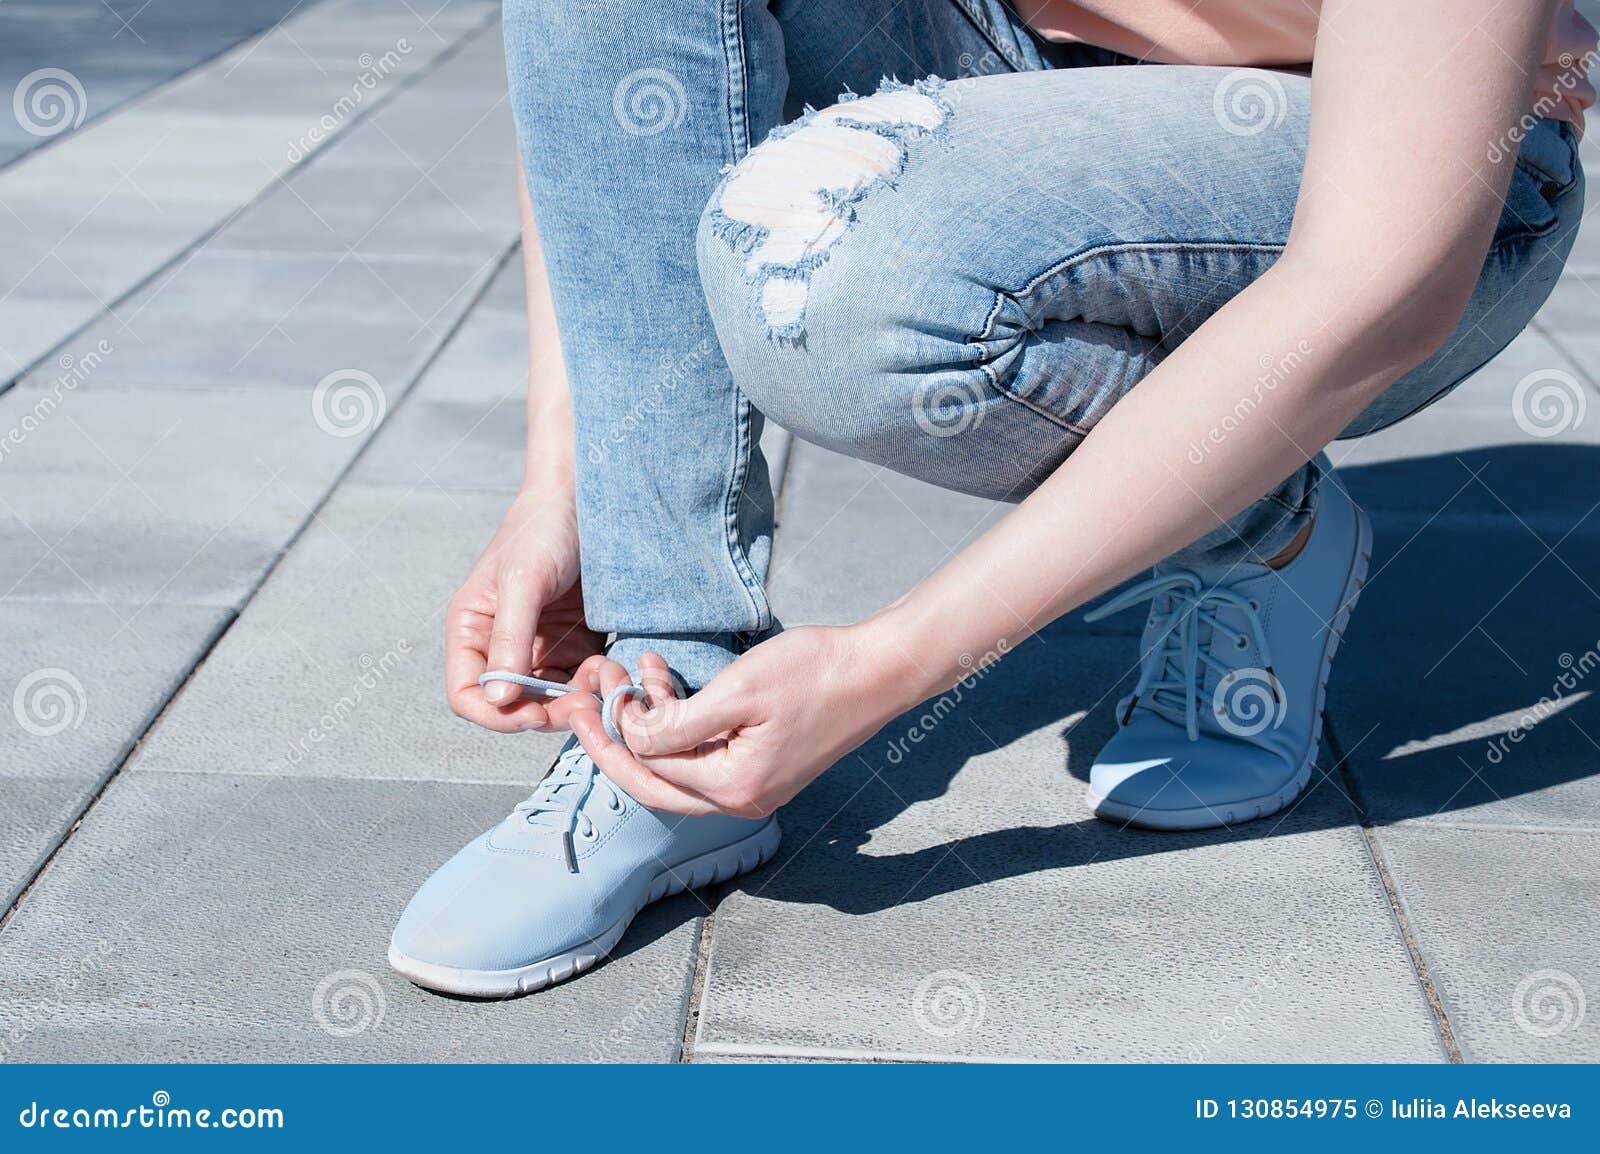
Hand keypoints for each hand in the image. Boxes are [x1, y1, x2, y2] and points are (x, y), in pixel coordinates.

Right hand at [445, 486, 604, 731]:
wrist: (588, 497)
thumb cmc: (543, 529)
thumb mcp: (523, 581)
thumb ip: (510, 639)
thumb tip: (498, 700)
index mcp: (473, 630)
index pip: (468, 694)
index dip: (496, 715)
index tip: (534, 715)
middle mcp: (501, 645)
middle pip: (514, 705)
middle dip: (547, 712)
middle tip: (584, 703)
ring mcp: (540, 646)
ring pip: (551, 700)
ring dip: (577, 699)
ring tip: (602, 674)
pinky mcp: (575, 644)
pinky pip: (581, 682)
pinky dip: (596, 684)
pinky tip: (611, 666)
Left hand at [570, 626, 912, 815]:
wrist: (878, 670)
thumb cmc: (816, 672)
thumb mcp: (738, 690)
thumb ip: (678, 723)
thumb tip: (633, 736)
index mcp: (732, 788)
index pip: (648, 769)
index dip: (612, 731)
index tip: (588, 694)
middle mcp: (740, 800)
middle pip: (653, 782)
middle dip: (614, 739)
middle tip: (582, 700)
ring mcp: (752, 787)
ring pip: (675, 768)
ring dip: (646, 725)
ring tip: (628, 676)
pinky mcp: (761, 767)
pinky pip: (701, 756)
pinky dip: (677, 724)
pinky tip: (665, 684)